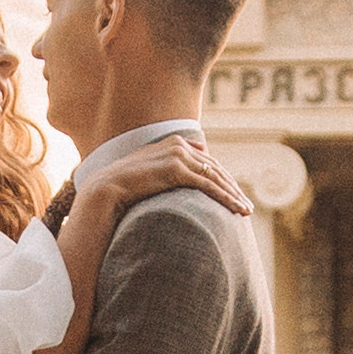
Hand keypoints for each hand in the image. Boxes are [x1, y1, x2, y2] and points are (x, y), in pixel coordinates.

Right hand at [75, 131, 251, 233]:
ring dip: (233, 195)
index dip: (222, 178)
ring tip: (245, 211)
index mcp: (174, 142)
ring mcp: (178, 155)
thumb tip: (178, 179)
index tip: (233, 194)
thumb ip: (165, 167)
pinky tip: (236, 209)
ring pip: (216, 176)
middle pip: (215, 168)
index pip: (206, 161)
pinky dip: (226, 198)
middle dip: (232, 187)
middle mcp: (179, 145)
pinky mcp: (178, 169)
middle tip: (245, 205)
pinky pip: (209, 185)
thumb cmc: (124, 186)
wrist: (106, 189)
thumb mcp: (148, 172)